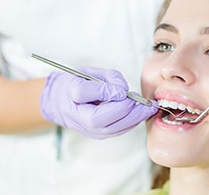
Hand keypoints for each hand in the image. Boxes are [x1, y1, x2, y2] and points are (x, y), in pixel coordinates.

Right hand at [41, 66, 157, 138]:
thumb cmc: (73, 86)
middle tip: (145, 102)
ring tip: (148, 107)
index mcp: (76, 105)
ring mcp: (93, 131)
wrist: (60, 103)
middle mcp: (84, 123)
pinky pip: (120, 130)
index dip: (111, 96)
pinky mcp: (101, 134)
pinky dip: (132, 122)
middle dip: (131, 110)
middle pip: (111, 121)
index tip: (123, 90)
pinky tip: (140, 113)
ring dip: (136, 117)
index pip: (95, 105)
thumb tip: (123, 90)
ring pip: (118, 128)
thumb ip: (106, 79)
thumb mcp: (85, 74)